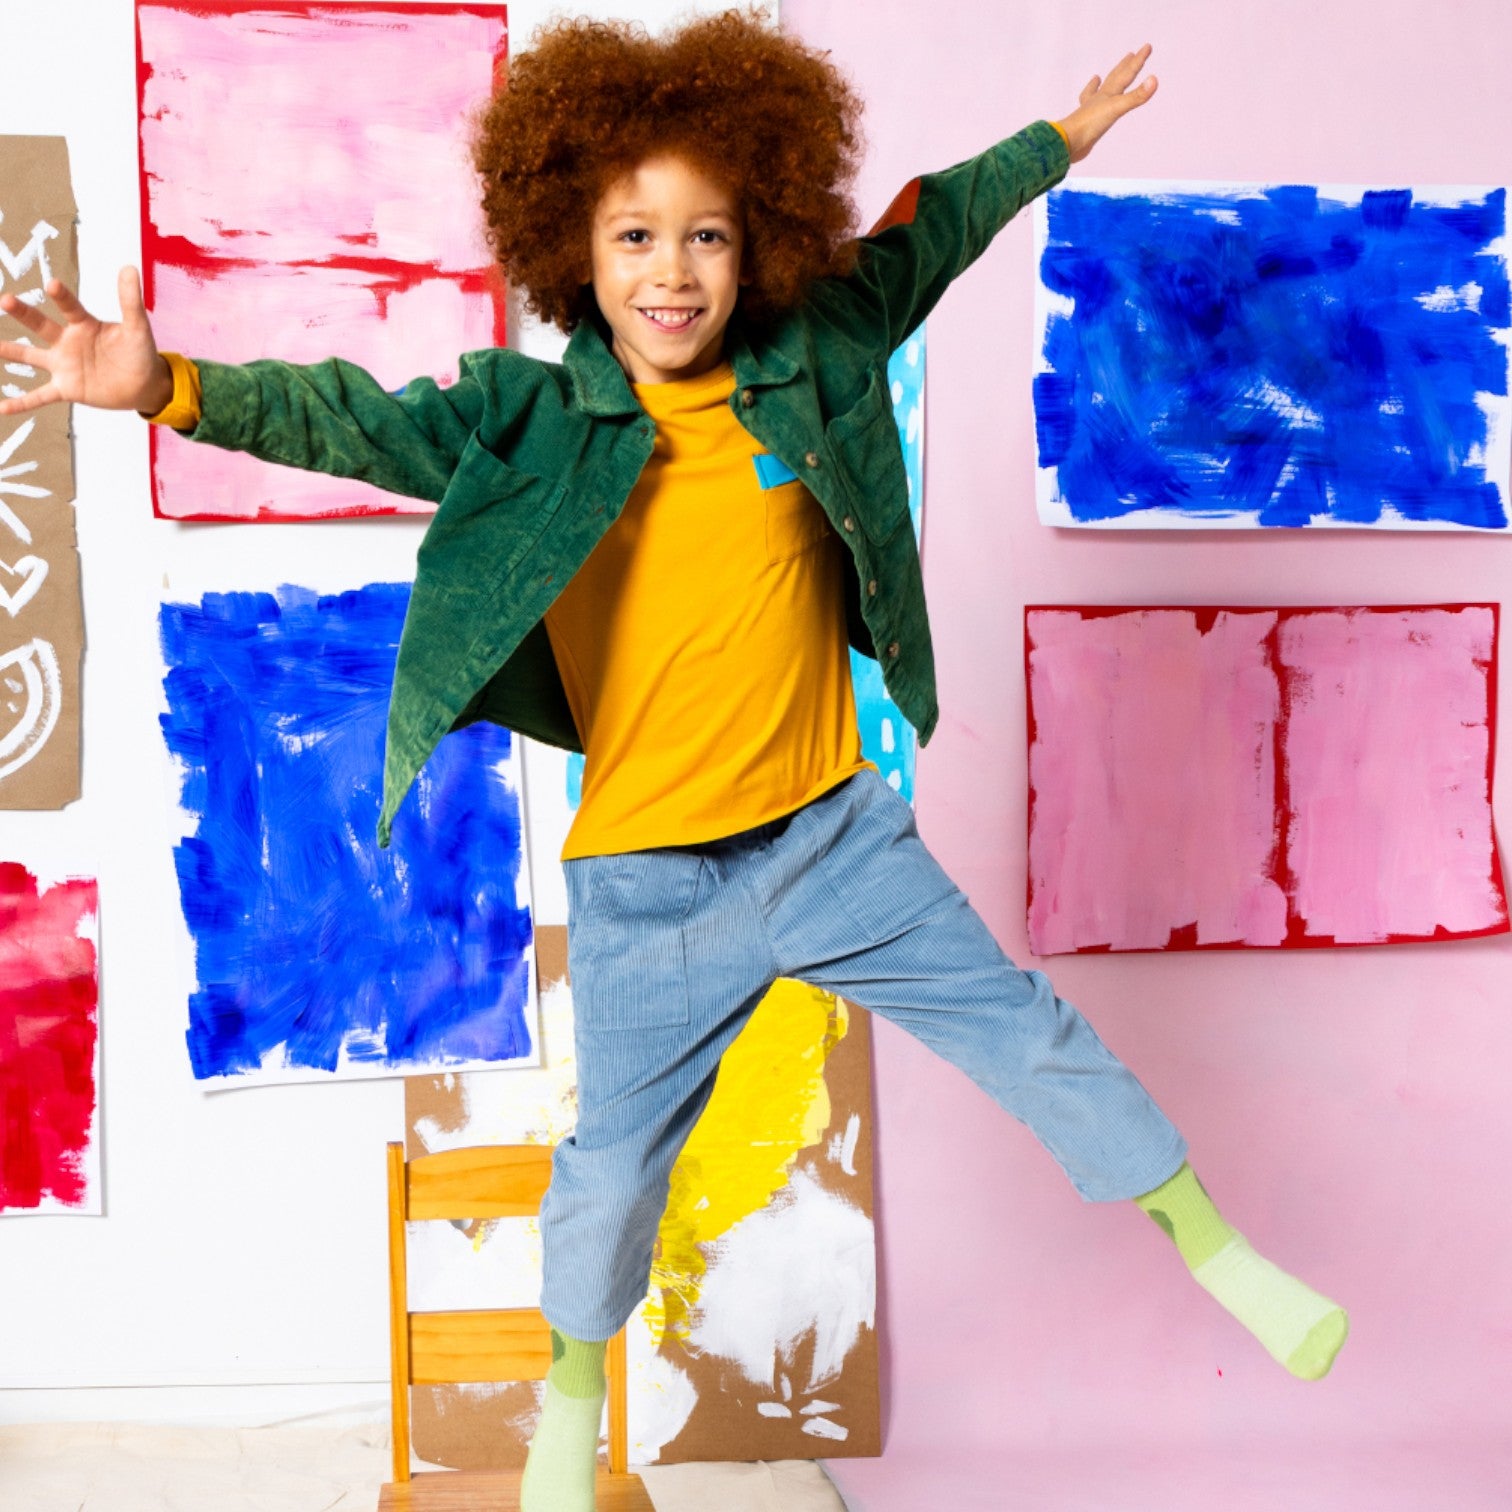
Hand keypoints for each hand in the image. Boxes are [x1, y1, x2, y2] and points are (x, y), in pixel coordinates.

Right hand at [0, 266, 172, 416]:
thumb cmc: (140, 353)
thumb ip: (131, 301)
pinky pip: (40, 396)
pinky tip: (2, 409)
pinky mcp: (67, 388)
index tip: (52, 285)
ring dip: (12, 351)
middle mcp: (68, 342)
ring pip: (32, 357)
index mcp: (84, 325)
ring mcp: (64, 365)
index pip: (70, 308)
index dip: (62, 297)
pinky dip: (22, 403)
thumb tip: (129, 267)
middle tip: (5, 300)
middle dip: (24, 313)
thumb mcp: (138, 328)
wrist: (145, 385)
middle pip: (41, 325)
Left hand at [1058, 44, 1158, 163]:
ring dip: (1101, 84)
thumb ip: (1136, 96)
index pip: (1127, 73)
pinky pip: (1087, 110)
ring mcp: (1091, 110)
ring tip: (1098, 78)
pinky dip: (1087, 104)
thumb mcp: (1117, 108)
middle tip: (1130, 55)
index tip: (1147, 47)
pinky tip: (1086, 105)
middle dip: (1124, 66)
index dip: (1138, 61)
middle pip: (1113, 78)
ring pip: (1098, 93)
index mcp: (1108, 93)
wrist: (1068, 142)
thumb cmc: (1091, 123)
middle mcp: (1099, 98)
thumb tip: (1154, 80)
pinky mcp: (1085, 123)